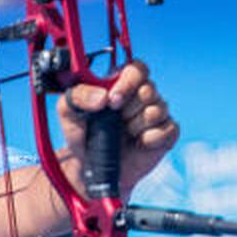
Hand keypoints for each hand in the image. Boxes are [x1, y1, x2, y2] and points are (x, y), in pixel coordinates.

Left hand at [57, 60, 178, 197]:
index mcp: (121, 82)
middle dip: (129, 108)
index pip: (138, 68)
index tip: (112, 100)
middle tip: (116, 120)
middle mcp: (142, 94)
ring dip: (136, 126)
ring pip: (157, 110)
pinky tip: (138, 143)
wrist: (93, 167)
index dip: (128, 82)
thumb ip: (78, 95)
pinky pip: (168, 130)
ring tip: (125, 133)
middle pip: (149, 89)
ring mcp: (157, 113)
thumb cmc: (83, 134)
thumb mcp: (68, 112)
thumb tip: (103, 97)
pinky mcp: (166, 133)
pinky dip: (150, 139)